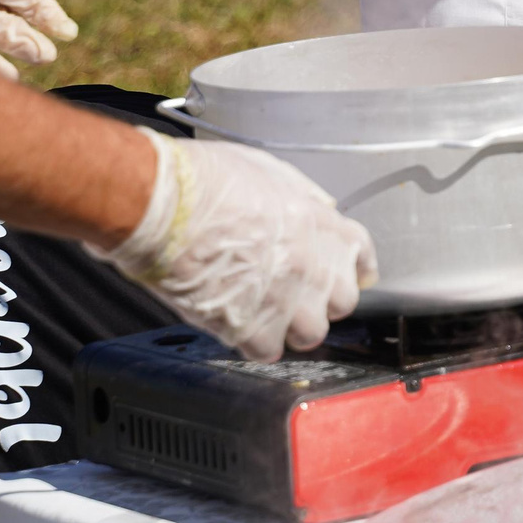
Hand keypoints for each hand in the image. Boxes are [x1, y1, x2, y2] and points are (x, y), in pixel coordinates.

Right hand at [92, 129, 377, 362]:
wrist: (162, 208)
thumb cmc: (203, 183)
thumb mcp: (266, 170)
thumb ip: (300, 196)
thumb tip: (316, 208)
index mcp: (318, 222)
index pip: (359, 254)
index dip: (354, 268)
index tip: (349, 276)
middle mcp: (311, 263)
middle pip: (342, 302)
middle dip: (321, 300)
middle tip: (294, 294)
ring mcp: (284, 298)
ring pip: (310, 334)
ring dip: (290, 327)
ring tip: (264, 313)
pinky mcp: (250, 327)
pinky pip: (268, 351)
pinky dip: (253, 344)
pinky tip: (237, 325)